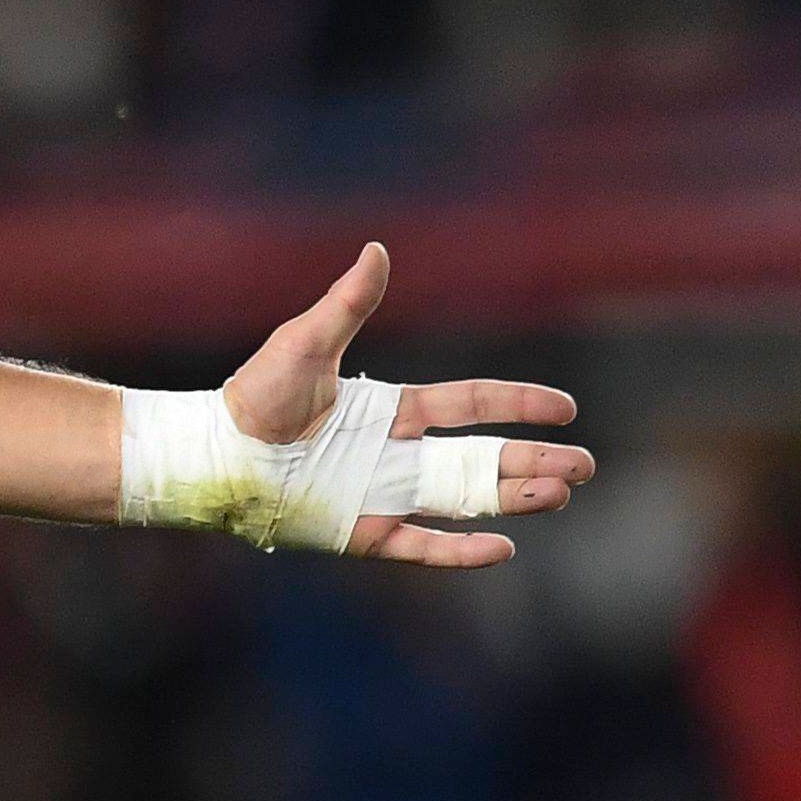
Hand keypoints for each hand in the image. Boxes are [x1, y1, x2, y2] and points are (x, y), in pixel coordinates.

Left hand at [224, 243, 594, 567]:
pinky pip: (421, 545)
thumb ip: (348, 304)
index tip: (565, 409)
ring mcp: (383, 494)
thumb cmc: (254, 396)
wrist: (215, 453)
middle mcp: (396, 454)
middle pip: (481, 458)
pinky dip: (460, 550)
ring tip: (560, 495)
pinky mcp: (362, 531)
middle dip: (534, 461)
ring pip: (463, 500)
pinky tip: (504, 548)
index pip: (470, 404)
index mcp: (392, 410)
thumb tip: (376, 250)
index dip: (518, 404)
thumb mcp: (306, 345)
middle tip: (585, 468)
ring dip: (512, 498)